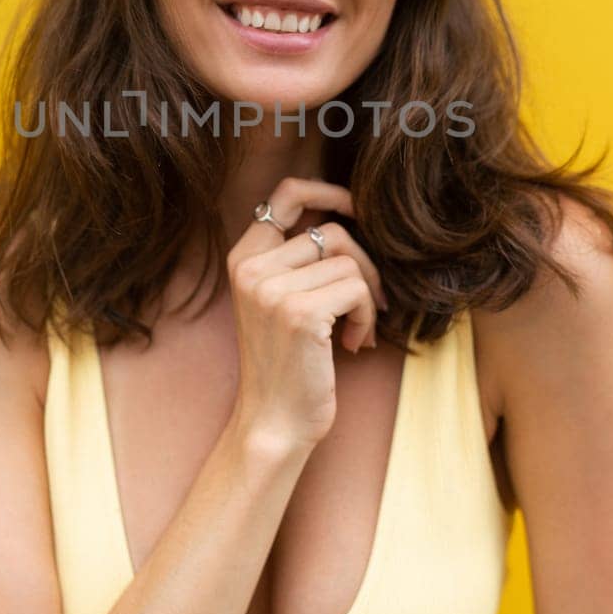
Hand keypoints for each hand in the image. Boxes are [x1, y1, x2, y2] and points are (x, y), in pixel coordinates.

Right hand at [225, 177, 388, 450]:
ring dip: (366, 297)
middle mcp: (252, 267)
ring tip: (355, 330)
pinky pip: (357, 289)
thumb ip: (297, 259)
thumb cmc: (286, 364)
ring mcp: (272, 289)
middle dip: (363, 266)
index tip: (356, 208)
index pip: (286, 194)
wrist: (273, 422)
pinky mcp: (300, 312)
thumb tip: (348, 218)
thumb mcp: (278, 300)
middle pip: (332, 232)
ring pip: (349, 262)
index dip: (328, 190)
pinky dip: (367, 317)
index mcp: (243, 258)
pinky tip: (355, 343)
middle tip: (369, 303)